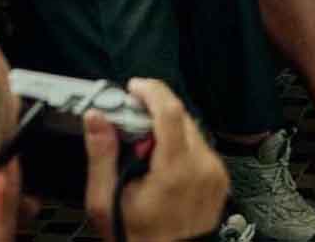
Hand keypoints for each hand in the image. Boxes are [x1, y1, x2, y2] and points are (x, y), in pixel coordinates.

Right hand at [82, 78, 228, 241]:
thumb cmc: (140, 239)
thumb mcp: (106, 200)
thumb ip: (101, 154)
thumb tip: (96, 120)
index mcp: (175, 170)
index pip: (170, 110)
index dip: (150, 91)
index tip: (133, 89)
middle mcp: (202, 168)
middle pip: (180, 115)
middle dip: (153, 111)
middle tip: (130, 123)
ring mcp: (214, 174)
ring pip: (191, 128)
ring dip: (166, 128)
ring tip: (144, 151)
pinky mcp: (219, 179)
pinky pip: (199, 146)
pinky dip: (179, 145)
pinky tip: (161, 163)